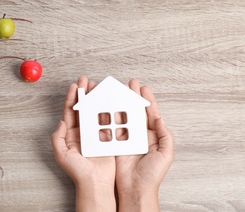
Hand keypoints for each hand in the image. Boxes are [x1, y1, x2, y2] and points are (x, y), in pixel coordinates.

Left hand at [51, 76, 115, 211]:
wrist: (95, 184)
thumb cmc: (77, 171)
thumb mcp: (61, 154)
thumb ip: (57, 137)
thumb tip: (60, 121)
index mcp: (71, 134)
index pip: (71, 111)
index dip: (72, 98)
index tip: (75, 85)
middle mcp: (83, 131)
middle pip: (84, 108)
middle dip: (85, 94)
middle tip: (87, 80)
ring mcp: (96, 133)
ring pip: (96, 112)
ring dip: (98, 99)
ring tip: (99, 87)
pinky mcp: (108, 138)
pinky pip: (108, 121)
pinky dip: (110, 110)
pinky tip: (111, 101)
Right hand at [116, 79, 173, 211]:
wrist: (136, 190)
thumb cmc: (152, 175)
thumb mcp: (166, 155)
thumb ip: (166, 136)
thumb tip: (160, 119)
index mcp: (152, 135)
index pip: (150, 113)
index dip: (147, 100)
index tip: (143, 87)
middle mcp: (139, 135)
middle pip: (135, 111)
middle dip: (132, 96)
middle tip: (129, 84)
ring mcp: (126, 138)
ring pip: (122, 116)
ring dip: (120, 103)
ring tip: (117, 91)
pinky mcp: (114, 143)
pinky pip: (112, 127)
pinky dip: (109, 117)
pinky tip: (107, 107)